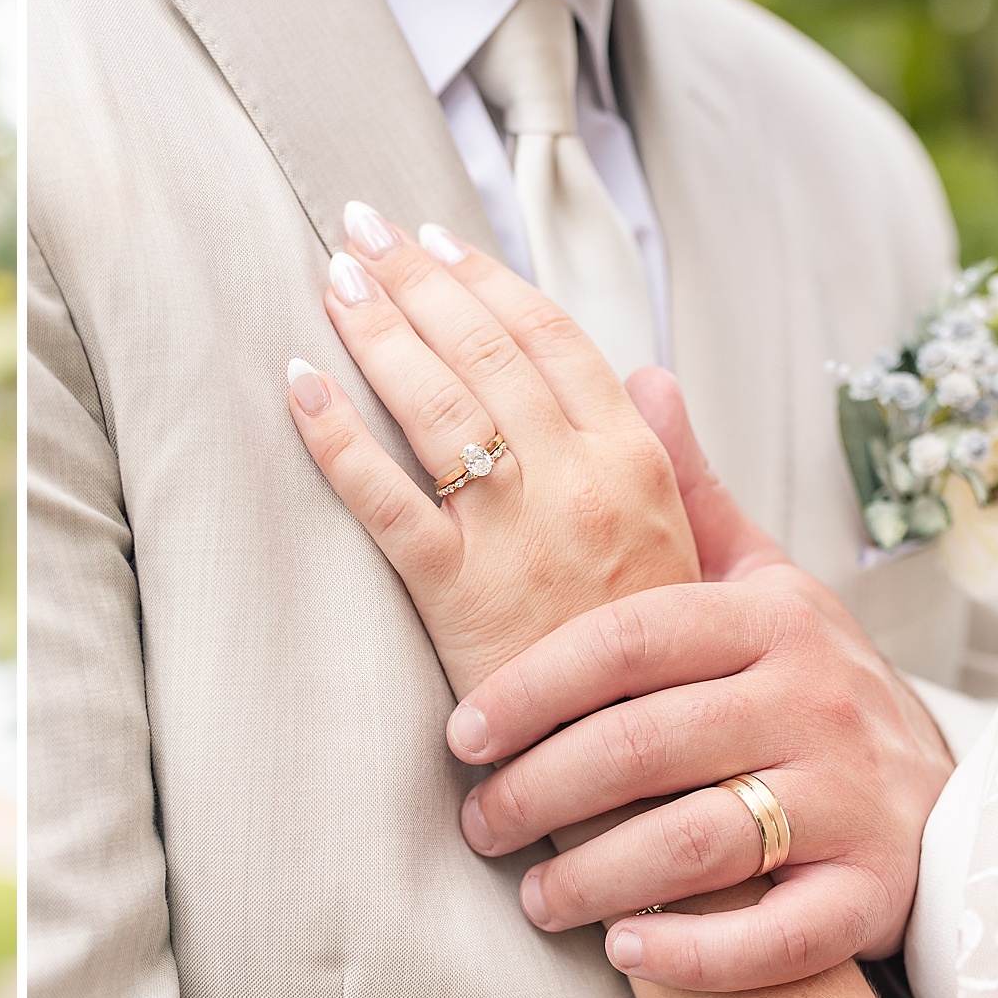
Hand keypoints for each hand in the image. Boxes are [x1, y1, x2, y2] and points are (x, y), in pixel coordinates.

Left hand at [286, 203, 695, 699]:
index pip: (554, 341)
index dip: (489, 282)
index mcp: (637, 461)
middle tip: (363, 229)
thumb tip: (653, 374)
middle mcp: (580, 482)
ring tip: (333, 280)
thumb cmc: (669, 663)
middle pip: (487, 354)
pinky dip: (337, 437)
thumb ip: (675, 455)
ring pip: (438, 407)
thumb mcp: (699, 545)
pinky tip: (298, 384)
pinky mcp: (459, 593)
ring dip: (378, 332)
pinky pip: (386, 499)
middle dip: (419, 282)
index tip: (440, 241)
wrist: (661, 768)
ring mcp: (518, 535)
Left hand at [451, 370, 957, 991]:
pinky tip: (626, 954)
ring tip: (532, 898)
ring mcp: (849, 798)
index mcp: (768, 618)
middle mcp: (813, 700)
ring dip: (596, 879)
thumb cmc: (806, 689)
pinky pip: (776, 935)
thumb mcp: (761, 585)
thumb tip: (637, 374)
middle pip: (647, 746)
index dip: (533, 686)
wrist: (942, 798)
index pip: (629, 642)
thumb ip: (687, 500)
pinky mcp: (872, 890)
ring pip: (698, 843)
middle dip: (542, 793)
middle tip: (479, 826)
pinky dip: (694, 952)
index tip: (460, 734)